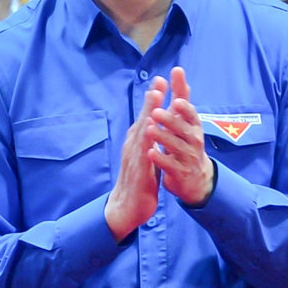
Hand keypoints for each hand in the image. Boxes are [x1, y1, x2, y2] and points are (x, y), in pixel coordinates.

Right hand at [105, 80, 164, 239]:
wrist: (125, 208)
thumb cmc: (139, 184)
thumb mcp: (147, 159)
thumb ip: (151, 144)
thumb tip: (156, 129)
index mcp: (138, 143)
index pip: (148, 117)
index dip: (155, 100)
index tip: (162, 82)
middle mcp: (134, 145)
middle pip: (144, 117)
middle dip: (152, 99)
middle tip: (159, 80)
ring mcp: (134, 155)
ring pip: (142, 129)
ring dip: (149, 111)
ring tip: (156, 95)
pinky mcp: (137, 168)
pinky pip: (143, 149)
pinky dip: (147, 136)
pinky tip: (151, 125)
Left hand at [145, 67, 214, 208]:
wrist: (196, 179)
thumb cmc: (187, 144)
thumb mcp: (185, 121)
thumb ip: (181, 97)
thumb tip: (177, 71)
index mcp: (193, 127)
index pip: (191, 115)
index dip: (185, 108)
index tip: (176, 100)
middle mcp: (194, 141)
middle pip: (183, 130)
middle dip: (171, 120)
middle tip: (156, 112)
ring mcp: (188, 157)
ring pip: (176, 146)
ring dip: (163, 137)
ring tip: (149, 129)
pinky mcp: (181, 172)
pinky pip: (170, 165)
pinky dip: (160, 159)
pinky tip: (150, 152)